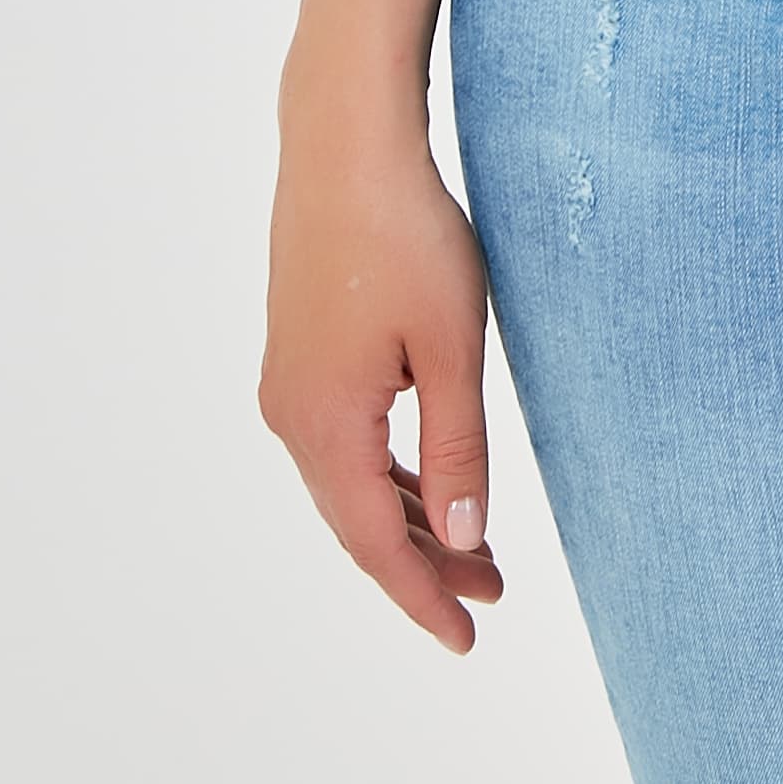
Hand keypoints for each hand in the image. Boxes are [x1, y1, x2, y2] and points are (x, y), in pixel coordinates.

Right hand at [260, 110, 505, 652]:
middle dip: (425, 564)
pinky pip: (344, 442)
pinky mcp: (299, 354)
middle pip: (359, 521)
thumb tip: (466, 539)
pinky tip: (431, 478)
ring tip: (477, 548)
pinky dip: (389, 472)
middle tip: (493, 594)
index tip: (467, 639)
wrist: (345, 144)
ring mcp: (288, 384)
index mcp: (323, 425)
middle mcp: (290, 416)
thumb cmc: (407, 234)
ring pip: (351, 483)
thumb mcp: (452, 346)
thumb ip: (458, 447)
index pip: (376, 543)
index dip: (421, 596)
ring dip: (411, 517)